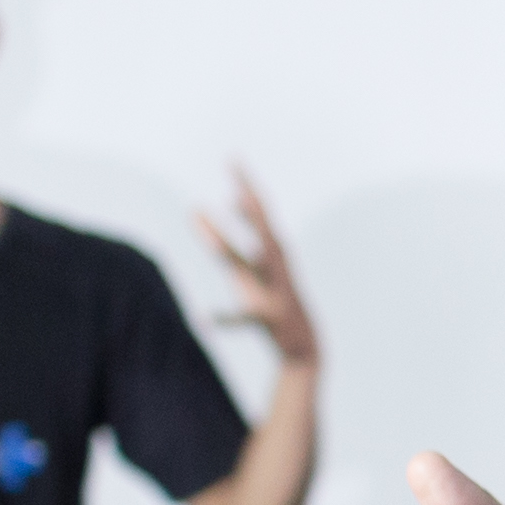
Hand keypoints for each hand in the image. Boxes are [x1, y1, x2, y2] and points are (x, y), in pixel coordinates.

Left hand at [196, 168, 319, 370]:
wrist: (304, 343)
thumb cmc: (273, 300)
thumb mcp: (250, 268)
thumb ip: (227, 238)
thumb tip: (214, 204)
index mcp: (274, 251)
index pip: (260, 214)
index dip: (247, 186)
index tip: (232, 160)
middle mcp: (276, 266)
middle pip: (262, 228)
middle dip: (249, 201)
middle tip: (234, 170)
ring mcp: (274, 290)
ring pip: (248, 264)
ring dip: (222, 244)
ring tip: (199, 221)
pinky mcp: (269, 318)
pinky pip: (244, 318)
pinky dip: (224, 318)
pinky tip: (202, 319)